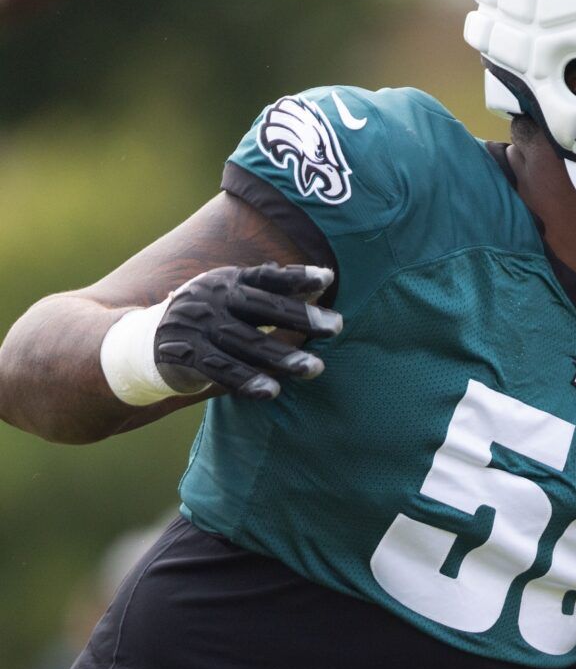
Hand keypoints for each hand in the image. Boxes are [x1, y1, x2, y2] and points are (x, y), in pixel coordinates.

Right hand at [153, 263, 340, 399]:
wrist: (145, 341)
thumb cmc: (209, 318)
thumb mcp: (234, 297)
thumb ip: (271, 293)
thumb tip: (324, 280)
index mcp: (228, 281)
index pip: (266, 277)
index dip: (296, 277)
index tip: (328, 279)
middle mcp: (212, 298)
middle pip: (262, 308)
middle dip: (301, 317)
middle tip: (337, 327)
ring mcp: (197, 326)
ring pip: (245, 342)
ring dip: (281, 357)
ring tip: (315, 368)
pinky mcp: (184, 354)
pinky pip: (219, 369)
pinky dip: (246, 380)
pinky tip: (271, 391)